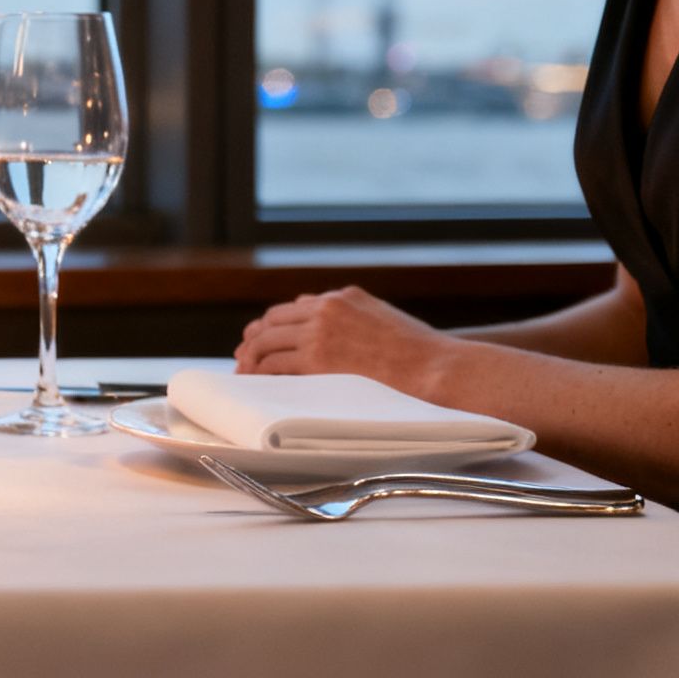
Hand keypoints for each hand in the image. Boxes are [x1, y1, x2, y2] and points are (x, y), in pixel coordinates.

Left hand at [233, 286, 449, 393]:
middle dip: (256, 337)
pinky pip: (274, 363)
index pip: (296, 307)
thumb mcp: (384, 320)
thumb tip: (327, 331)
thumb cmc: (419, 353)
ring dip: (251, 355)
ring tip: (243, 370)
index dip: (276, 323)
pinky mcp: (316, 358)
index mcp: (344, 297)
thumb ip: (354, 319)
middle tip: (244, 353)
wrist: (435, 368)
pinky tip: (253, 381)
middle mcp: (327, 308)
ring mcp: (319, 332)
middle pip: (274, 320)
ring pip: (268, 341)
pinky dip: (258, 371)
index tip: (264, 335)